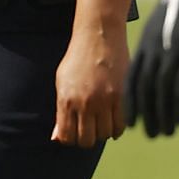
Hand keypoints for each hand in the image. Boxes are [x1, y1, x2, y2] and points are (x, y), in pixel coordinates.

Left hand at [53, 21, 127, 147]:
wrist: (98, 38)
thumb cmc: (77, 59)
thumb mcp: (61, 82)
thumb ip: (61, 111)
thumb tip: (57, 138)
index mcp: (66, 99)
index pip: (66, 136)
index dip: (69, 140)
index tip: (73, 134)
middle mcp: (84, 103)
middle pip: (87, 140)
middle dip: (86, 139)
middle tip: (89, 129)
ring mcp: (104, 101)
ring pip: (105, 135)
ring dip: (103, 132)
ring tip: (101, 121)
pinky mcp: (122, 97)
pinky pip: (122, 125)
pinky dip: (118, 127)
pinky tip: (114, 119)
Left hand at [124, 0, 178, 136]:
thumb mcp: (167, 15)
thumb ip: (160, 35)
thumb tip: (156, 51)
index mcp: (148, 38)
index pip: (133, 73)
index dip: (130, 97)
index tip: (128, 117)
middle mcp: (157, 46)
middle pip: (144, 85)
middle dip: (143, 111)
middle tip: (143, 133)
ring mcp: (175, 50)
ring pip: (162, 89)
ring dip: (161, 114)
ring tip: (161, 133)